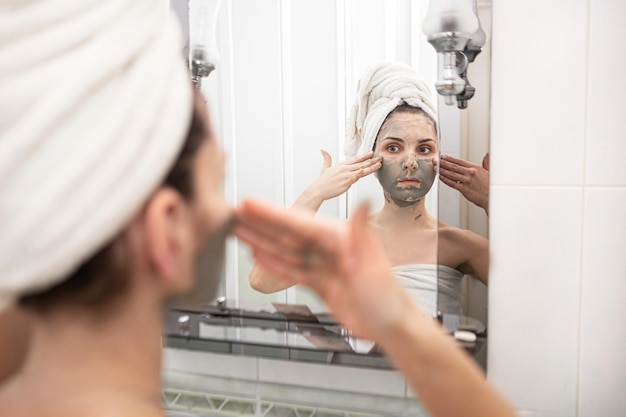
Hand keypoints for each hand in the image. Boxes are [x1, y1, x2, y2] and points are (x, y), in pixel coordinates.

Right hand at [235, 199, 413, 340]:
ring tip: (240, 230)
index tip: (250, 204)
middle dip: (260, 223)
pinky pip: (293, 269)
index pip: (299, 223)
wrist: (391, 327)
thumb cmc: (388, 297)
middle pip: (287, 233)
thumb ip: (361, 232)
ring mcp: (324, 266)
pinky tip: (259, 253)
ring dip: (262, 239)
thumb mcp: (373, 264)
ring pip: (286, 249)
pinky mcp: (321, 283)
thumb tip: (364, 202)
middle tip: (235, 213)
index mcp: (341, 238)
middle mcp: (330, 248)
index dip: (271, 214)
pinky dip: (275, 261)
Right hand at [294, 150, 381, 210]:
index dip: (364, 156)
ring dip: (371, 167)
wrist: (318, 190)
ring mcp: (345, 175)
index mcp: (341, 165)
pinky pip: (354, 177)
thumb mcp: (325, 168)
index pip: (355, 159)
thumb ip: (326, 159)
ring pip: (361, 170)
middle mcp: (344, 169)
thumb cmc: (322, 182)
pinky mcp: (345, 182)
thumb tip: (323, 150)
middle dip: (371, 160)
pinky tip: (365, 171)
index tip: (371, 153)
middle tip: (380, 157)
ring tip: (378, 164)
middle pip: (361, 163)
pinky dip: (360, 174)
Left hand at [436, 154, 488, 212]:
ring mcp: (466, 181)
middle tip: (435, 160)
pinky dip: (445, 180)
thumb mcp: (488, 171)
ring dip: (441, 170)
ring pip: (451, 174)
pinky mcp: (464, 189)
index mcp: (475, 167)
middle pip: (453, 166)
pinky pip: (452, 183)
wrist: (492, 197)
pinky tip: (441, 177)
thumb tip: (486, 156)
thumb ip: (485, 163)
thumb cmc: (490, 186)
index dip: (449, 158)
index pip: (459, 161)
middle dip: (442, 163)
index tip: (443, 156)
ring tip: (436, 168)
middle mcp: (470, 173)